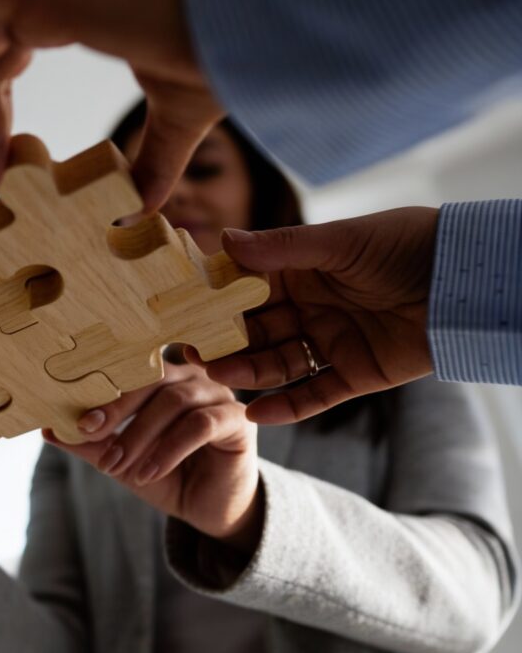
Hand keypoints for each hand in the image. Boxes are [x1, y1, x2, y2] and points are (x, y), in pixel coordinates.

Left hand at [46, 361, 261, 551]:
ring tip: (116, 467)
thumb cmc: (165, 474)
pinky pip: (200, 426)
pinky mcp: (238, 420)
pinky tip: (147, 473)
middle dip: (117, 409)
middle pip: (152, 378)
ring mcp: (218, 394)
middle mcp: (192, 376)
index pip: (129, 370)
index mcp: (162, 377)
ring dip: (139, 436)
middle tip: (92, 438)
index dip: (102, 391)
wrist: (207, 508)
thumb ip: (90, 443)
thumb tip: (48, 429)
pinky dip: (168, 450)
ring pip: (174, 402)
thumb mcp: (121, 459)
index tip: (79, 422)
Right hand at [191, 206, 437, 423]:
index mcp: (306, 271)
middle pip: (258, 330)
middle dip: (226, 341)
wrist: (469, 282)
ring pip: (281, 363)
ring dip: (249, 371)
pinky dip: (288, 407)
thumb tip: (225, 240)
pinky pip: (316, 395)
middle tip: (192, 352)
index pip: (250, 289)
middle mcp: (314, 307)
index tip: (184, 309)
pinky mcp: (358, 375)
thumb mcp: (340, 242)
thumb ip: (282, 247)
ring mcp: (334, 342)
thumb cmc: (406, 246)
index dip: (218, 300)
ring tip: (219, 375)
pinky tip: (256, 412)